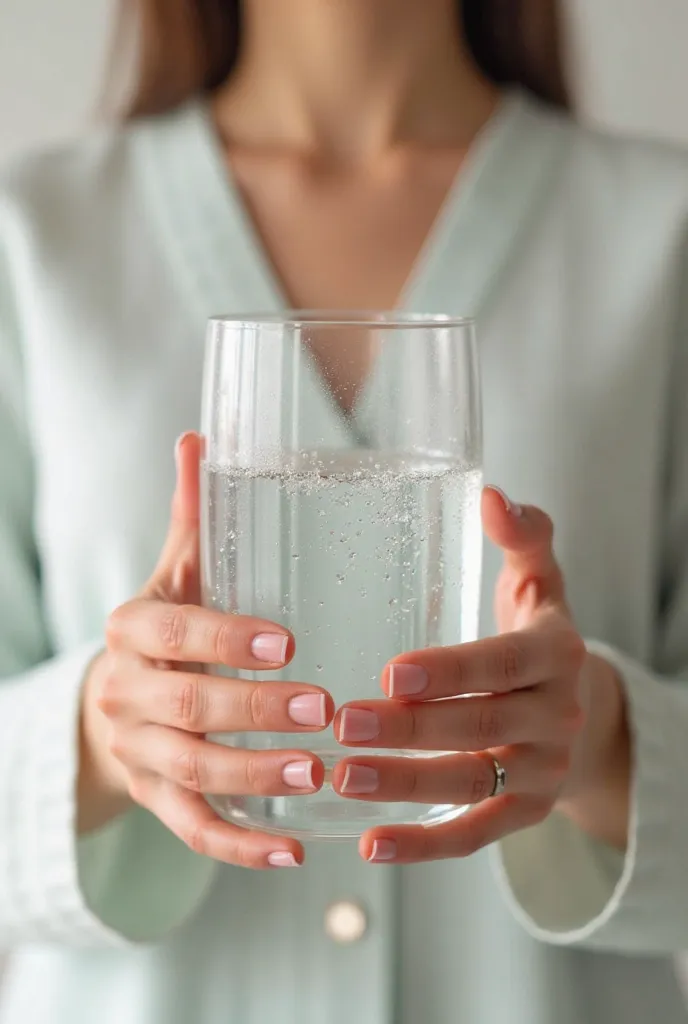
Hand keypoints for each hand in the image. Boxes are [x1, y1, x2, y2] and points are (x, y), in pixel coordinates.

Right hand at [79, 432, 332, 867]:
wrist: (116, 698)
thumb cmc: (168, 627)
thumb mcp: (178, 574)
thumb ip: (195, 517)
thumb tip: (202, 437)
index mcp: (135, 630)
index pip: (173, 632)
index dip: (224, 639)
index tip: (287, 642)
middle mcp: (128, 693)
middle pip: (184, 707)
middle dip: (253, 711)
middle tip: (323, 708)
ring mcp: (140, 753)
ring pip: (191, 773)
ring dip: (255, 779)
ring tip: (318, 773)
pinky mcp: (157, 799)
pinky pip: (193, 830)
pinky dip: (240, 845)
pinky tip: (295, 851)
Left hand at [332, 485, 628, 863]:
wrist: (585, 712)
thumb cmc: (536, 637)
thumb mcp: (539, 584)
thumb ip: (523, 538)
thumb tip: (494, 493)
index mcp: (554, 653)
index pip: (504, 662)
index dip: (452, 670)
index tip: (391, 671)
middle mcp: (555, 715)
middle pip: (481, 726)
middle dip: (411, 728)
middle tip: (343, 720)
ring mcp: (543, 770)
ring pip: (472, 783)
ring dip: (405, 784)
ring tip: (341, 775)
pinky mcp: (527, 813)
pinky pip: (477, 835)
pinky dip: (427, 845)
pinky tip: (373, 844)